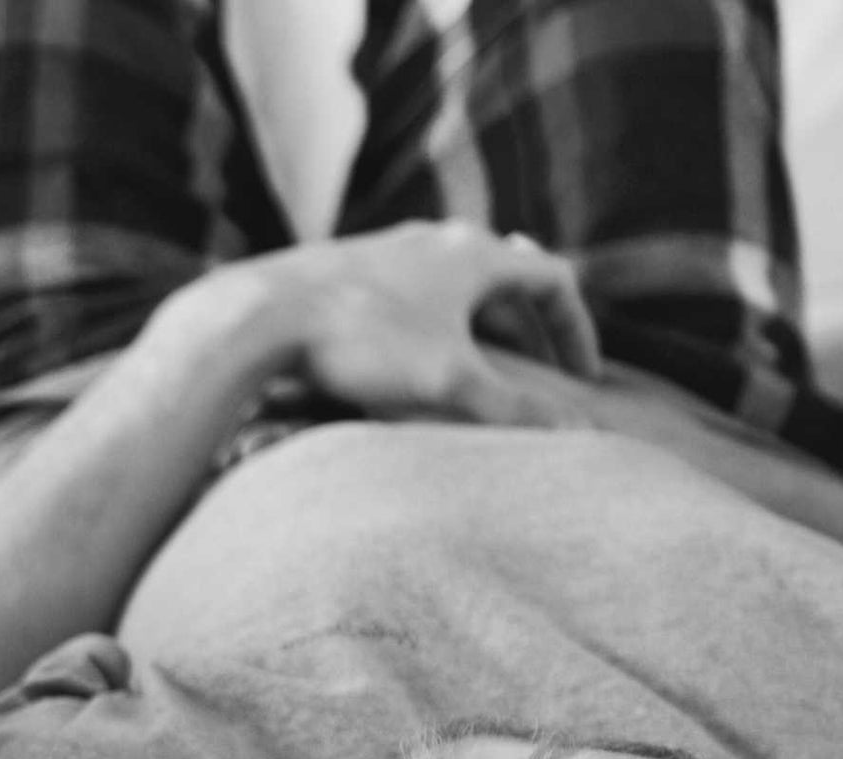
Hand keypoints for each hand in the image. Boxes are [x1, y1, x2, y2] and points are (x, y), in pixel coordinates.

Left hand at [177, 221, 601, 430]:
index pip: (552, 279)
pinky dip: (429, 329)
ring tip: (480, 374)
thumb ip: (516, 408)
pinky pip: (407, 295)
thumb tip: (581, 435)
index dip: (576, 329)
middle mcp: (432, 240)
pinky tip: (409, 368)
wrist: (257, 317)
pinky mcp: (344, 271)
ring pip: (451, 285)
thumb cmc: (359, 343)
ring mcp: (385, 250)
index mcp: (473, 254)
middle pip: (503, 278)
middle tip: (539, 374)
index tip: (584, 377)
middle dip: (527, 328)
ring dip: (476, 327)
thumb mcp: (448, 383)